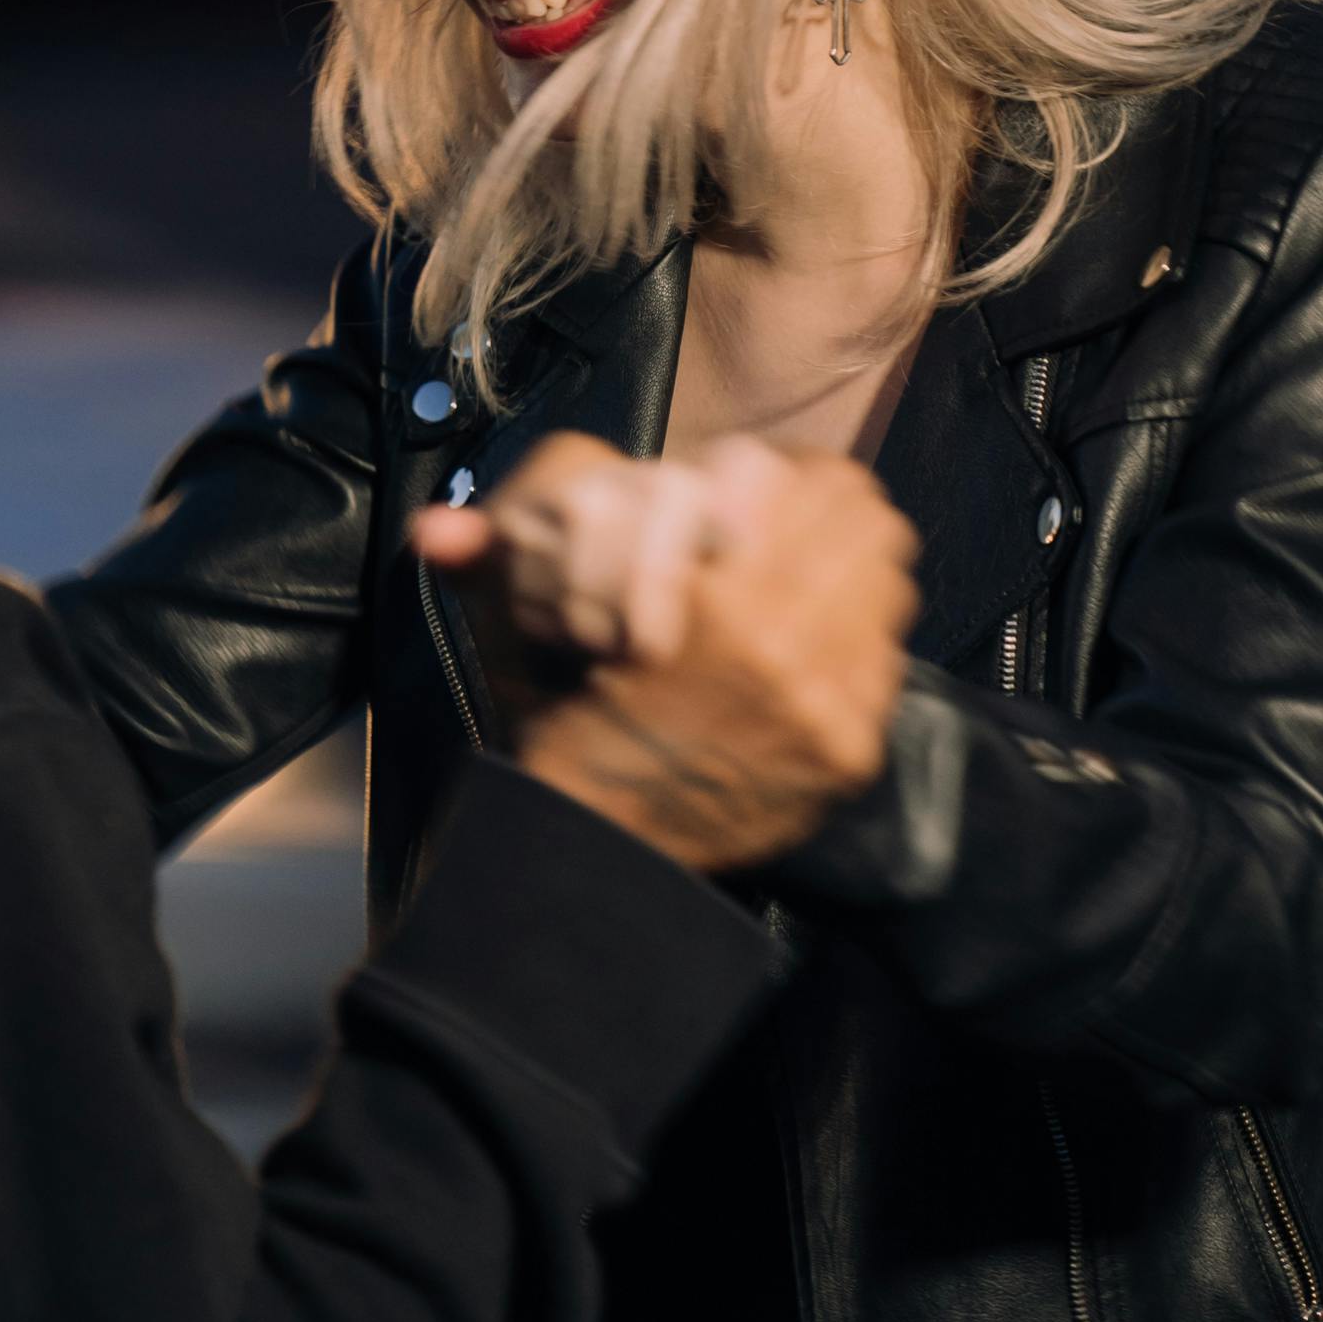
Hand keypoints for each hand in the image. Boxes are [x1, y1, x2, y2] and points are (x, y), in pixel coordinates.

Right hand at [413, 436, 918, 872]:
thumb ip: (504, 555)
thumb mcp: (536, 620)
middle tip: (801, 530)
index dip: (795, 477)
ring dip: (852, 577)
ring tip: (809, 590)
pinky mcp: (847, 749)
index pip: (821, 482)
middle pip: (868, 521)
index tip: (770, 492)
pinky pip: (884, 660)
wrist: (602, 844)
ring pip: (889, 583)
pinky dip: (855, 650)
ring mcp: (826, 701)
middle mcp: (783, 645)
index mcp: (713, 601)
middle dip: (831, 518)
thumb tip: (433, 529)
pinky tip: (812, 658)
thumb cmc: (568, 718)